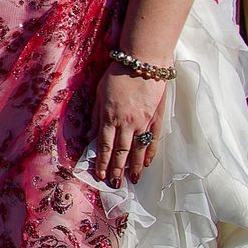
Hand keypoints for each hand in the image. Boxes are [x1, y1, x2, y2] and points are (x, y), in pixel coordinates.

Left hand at [91, 67, 167, 184]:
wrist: (143, 63)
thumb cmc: (117, 75)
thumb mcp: (99, 93)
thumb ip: (96, 115)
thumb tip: (90, 135)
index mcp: (110, 118)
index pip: (104, 146)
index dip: (101, 162)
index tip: (99, 175)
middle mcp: (126, 124)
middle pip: (121, 152)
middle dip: (117, 170)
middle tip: (114, 184)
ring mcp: (143, 123)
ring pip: (138, 150)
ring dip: (135, 167)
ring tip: (133, 180)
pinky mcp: (156, 119)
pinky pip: (154, 141)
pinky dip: (150, 154)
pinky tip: (148, 164)